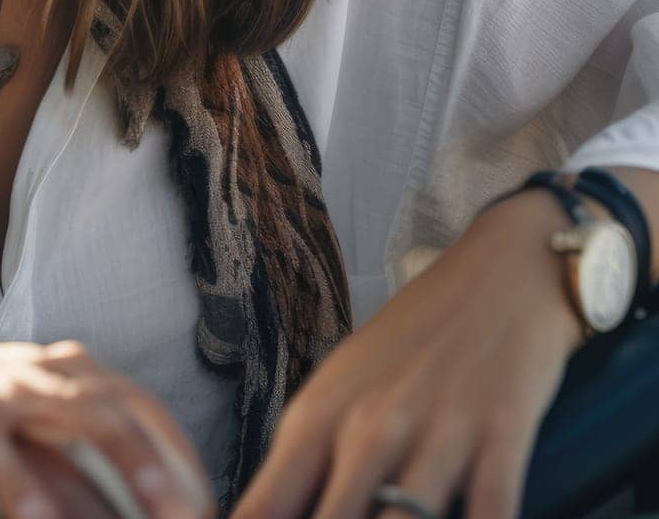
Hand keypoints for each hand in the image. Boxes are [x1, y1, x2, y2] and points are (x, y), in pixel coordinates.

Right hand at [0, 337, 217, 518]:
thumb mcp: (2, 441)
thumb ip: (60, 466)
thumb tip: (144, 513)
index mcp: (22, 371)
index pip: (107, 390)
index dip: (156, 442)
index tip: (196, 505)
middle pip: (62, 393)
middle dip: (122, 450)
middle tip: (169, 512)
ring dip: (16, 480)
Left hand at [229, 190, 588, 518]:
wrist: (499, 273)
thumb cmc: (411, 341)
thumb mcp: (343, 389)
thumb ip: (309, 460)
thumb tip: (271, 515)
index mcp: (319, 415)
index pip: (266, 506)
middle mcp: (369, 428)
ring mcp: (435, 435)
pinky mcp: (500, 439)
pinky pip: (490, 516)